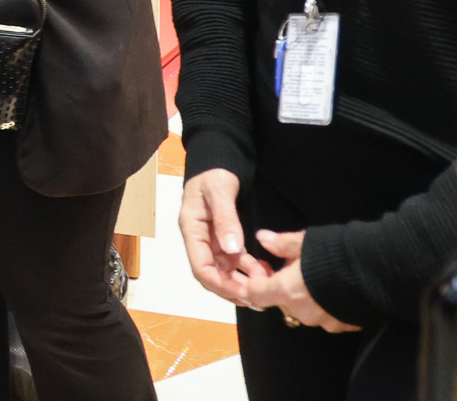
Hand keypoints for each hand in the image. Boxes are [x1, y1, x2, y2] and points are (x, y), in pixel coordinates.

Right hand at [179, 168, 264, 303]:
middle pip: (211, 275)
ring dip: (242, 281)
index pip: (200, 267)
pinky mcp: (223, 237)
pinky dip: (247, 268)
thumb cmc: (215, 171)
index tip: (243, 293)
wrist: (219, 157)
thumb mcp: (219, 191)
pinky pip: (234, 260)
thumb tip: (232, 250)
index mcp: (191, 229)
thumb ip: (226, 219)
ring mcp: (211, 240)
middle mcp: (199, 239)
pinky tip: (263, 270)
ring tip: (265, 287)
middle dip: (232, 289)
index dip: (220, 285)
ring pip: (224, 271)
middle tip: (258, 299)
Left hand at [242, 229, 357, 331]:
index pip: (256, 294)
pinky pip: (326, 316)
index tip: (264, 267)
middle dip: (284, 285)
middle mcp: (302, 311)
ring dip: (305, 296)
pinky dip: (325, 305)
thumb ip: (281, 243)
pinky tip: (334, 289)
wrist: (377, 270)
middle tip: (295, 265)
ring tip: (317, 275)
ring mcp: (323, 322)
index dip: (256, 281)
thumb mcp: (304, 241)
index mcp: (287, 290)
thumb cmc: (336, 252)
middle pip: (282, 301)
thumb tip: (262, 238)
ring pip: (304, 309)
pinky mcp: (343, 326)